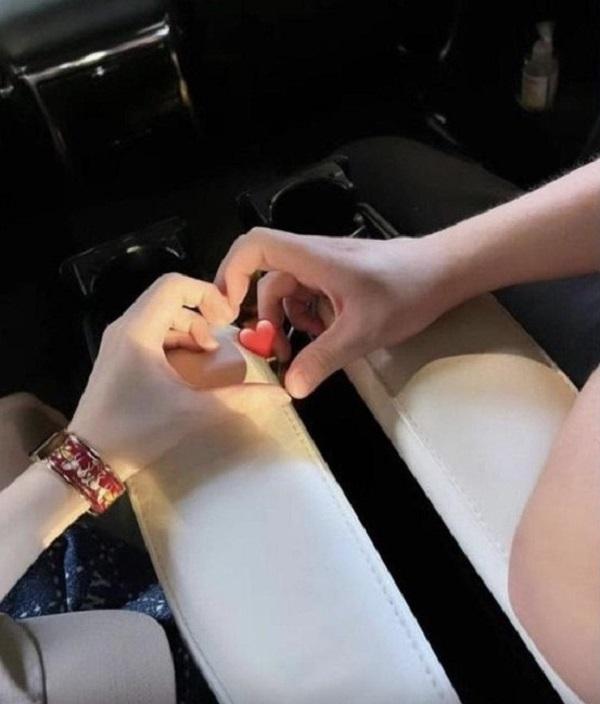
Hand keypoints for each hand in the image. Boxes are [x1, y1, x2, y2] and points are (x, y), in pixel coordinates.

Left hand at [69, 273, 289, 479]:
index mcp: (139, 330)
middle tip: (219, 344)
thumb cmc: (140, 430)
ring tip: (205, 357)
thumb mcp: (195, 412)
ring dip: (188, 328)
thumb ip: (241, 399)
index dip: (206, 293)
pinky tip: (185, 368)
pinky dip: (173, 340)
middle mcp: (124, 327)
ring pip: (159, 315)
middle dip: (200, 315)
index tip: (227, 320)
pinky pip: (149, 332)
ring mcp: (117, 342)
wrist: (90, 458)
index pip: (174, 285)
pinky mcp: (116, 357)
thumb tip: (281, 394)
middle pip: (168, 298)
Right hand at [216, 228, 459, 397]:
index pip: (254, 247)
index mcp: (310, 258)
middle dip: (264, 317)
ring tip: (302, 350)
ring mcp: (324, 268)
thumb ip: (323, 358)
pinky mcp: (337, 279)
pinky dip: (307, 319)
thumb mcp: (362, 331)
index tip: (227, 309)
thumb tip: (291, 386)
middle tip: (273, 352)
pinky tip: (326, 337)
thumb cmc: (405, 291)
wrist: (444, 273)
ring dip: (287, 322)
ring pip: (287, 292)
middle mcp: (311, 258)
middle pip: (266, 280)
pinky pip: (308, 297)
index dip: (230, 272)